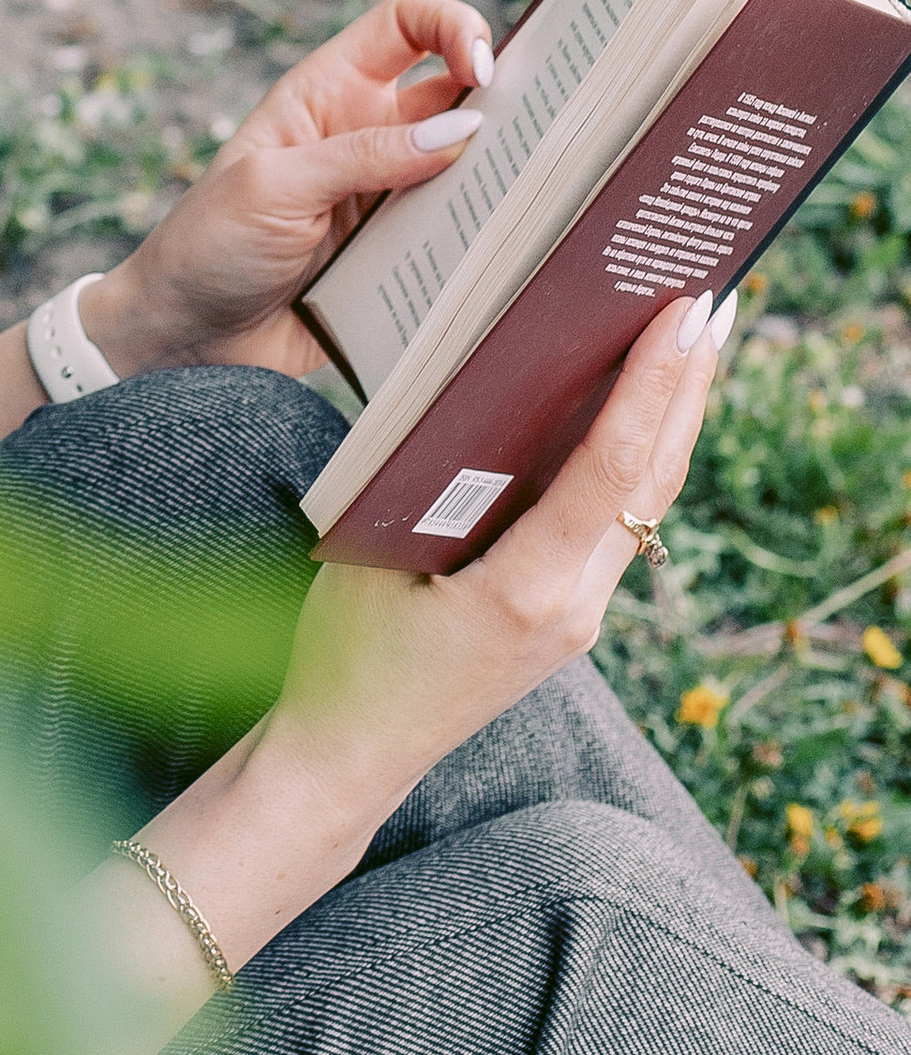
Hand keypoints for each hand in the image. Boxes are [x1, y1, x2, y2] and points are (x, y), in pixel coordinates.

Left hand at [80, 0, 497, 382]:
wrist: (182, 339)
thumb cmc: (207, 245)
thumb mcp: (274, 188)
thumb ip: (364, 157)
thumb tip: (462, 130)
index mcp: (328, 92)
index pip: (406, 22)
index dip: (453, 26)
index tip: (482, 69)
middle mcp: (366, 134)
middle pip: (458, 92)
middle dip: (506, 99)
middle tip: (546, 127)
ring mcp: (387, 197)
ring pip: (470, 168)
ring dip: (502, 177)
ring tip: (537, 194)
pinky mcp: (399, 256)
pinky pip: (458, 237)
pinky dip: (485, 241)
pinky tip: (506, 255)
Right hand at [100, 288, 729, 1042]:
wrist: (350, 757)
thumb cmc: (344, 655)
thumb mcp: (370, 553)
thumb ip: (425, 480)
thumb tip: (473, 388)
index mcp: (526, 592)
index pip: (610, 467)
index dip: (653, 384)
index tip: (684, 313)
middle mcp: (574, 606)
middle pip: (652, 478)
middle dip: (688, 384)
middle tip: (710, 296)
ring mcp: (580, 615)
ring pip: (646, 499)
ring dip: (673, 417)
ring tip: (692, 338)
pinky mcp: (568, 615)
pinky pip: (617, 521)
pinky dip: (637, 456)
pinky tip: (636, 413)